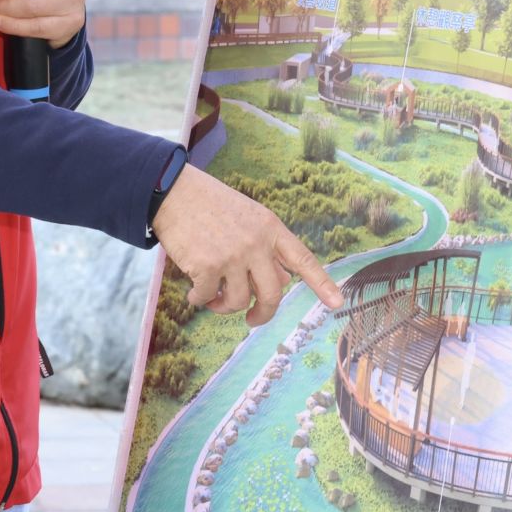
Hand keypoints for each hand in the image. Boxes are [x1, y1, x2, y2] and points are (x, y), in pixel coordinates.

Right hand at [150, 167, 343, 325]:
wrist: (174, 191)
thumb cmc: (210, 205)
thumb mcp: (248, 218)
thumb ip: (266, 247)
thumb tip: (282, 281)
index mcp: (270, 228)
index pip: (302, 260)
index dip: (321, 283)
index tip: (337, 303)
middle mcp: (256, 243)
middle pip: (272, 294)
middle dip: (262, 314)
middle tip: (251, 320)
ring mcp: (233, 256)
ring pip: (237, 301)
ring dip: (223, 306)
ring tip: (212, 298)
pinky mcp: (207, 267)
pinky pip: (207, 298)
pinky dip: (199, 300)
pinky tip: (193, 291)